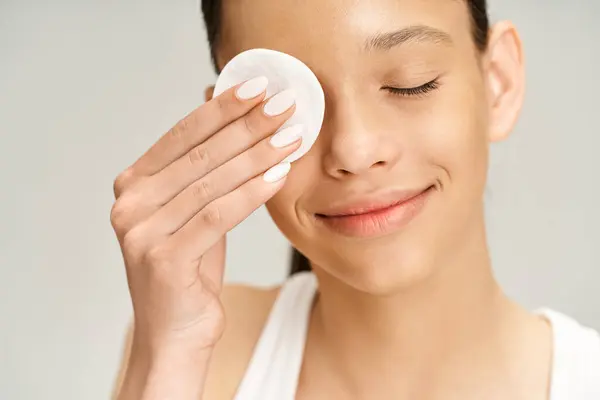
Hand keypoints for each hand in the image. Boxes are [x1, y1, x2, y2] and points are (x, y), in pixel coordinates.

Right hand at [111, 77, 299, 352]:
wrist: (175, 335)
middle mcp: (129, 203)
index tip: (259, 85)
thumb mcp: (194, 212)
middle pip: (200, 153)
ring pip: (212, 181)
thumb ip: (203, 168)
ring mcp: (141, 231)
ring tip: (293, 136)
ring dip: (258, 155)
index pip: (183, 133)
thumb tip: (223, 109)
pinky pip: (218, 215)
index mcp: (133, 184)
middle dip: (248, 125)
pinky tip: (280, 174)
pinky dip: (252, 192)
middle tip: (286, 104)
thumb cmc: (190, 270)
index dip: (222, 107)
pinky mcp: (163, 259)